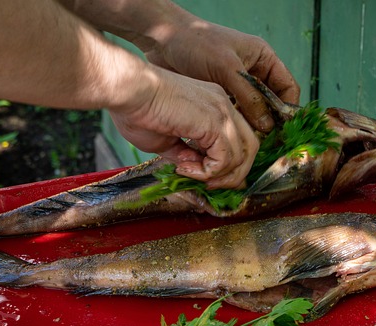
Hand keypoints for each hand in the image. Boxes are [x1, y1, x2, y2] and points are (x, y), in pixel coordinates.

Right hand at [109, 65, 258, 188]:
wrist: (126, 91)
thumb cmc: (136, 110)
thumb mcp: (167, 140)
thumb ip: (186, 153)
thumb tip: (194, 168)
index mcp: (215, 105)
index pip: (238, 140)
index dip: (228, 165)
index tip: (205, 176)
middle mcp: (224, 105)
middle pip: (249, 148)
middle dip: (232, 174)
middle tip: (209, 184)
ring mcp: (222, 111)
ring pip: (241, 156)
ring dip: (218, 175)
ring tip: (189, 173)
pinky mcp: (215, 121)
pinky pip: (225, 159)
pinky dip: (208, 172)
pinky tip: (185, 168)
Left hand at [142, 12, 300, 132]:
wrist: (162, 40)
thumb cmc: (196, 44)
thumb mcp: (226, 68)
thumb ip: (249, 97)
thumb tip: (267, 125)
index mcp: (263, 59)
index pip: (288, 88)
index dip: (288, 109)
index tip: (284, 130)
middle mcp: (254, 72)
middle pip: (272, 103)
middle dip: (270, 122)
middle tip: (265, 143)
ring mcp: (238, 85)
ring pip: (254, 112)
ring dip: (252, 127)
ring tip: (247, 144)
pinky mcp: (222, 95)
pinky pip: (236, 115)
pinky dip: (236, 126)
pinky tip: (231, 138)